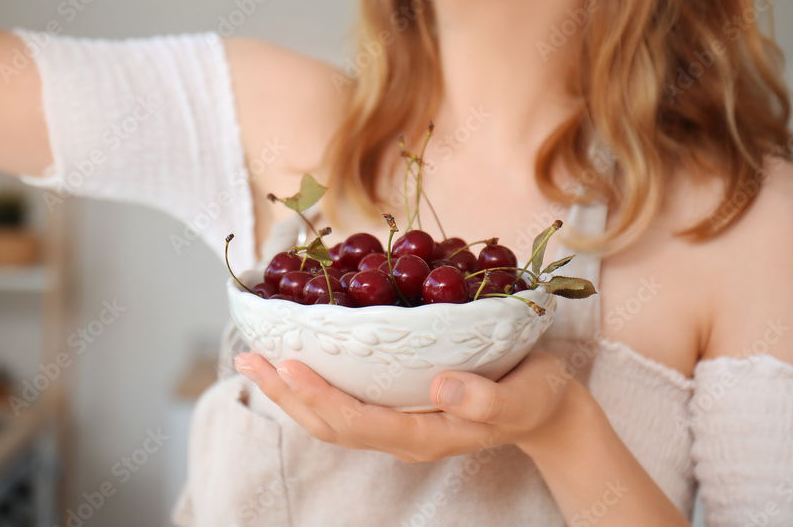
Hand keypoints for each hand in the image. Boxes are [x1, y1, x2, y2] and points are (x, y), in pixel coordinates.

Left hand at [234, 350, 576, 462]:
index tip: (289, 364)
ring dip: (289, 389)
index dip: (321, 397)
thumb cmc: (535, 397)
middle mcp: (402, 433)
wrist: (544, 407)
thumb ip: (488, 399)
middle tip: (248, 358)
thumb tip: (441, 383)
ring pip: (330, 415)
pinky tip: (295, 356)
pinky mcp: (395, 405)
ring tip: (255, 357)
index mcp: (426, 436)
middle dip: (286, 394)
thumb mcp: (525, 397)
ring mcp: (396, 421)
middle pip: (330, 424)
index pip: (360, 423)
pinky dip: (313, 380)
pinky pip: (344, 399)